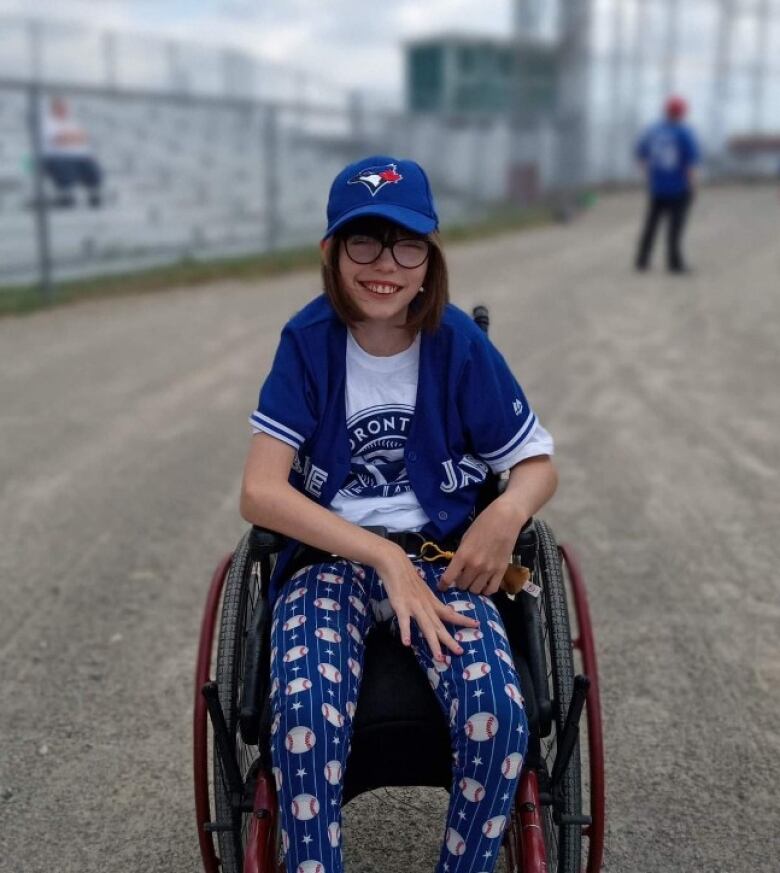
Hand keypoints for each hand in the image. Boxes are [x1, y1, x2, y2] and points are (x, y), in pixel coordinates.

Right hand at [374, 543, 479, 661]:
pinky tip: (407, 643)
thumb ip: (428, 602)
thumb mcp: (422, 590)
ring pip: (426, 626)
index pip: (450, 613)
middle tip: (460, 652)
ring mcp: (414, 606)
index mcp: (431, 602)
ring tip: (439, 657)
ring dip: (433, 642)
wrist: (395, 563)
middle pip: (440, 626)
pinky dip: (406, 631)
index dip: (463, 620)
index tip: (476, 625)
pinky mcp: (401, 605)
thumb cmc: (407, 577)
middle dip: (449, 640)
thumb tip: (436, 610)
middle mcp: (426, 606)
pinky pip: (404, 621)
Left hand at [438, 498, 525, 596]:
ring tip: (473, 581)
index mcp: (463, 555)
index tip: (441, 587)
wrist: (505, 518)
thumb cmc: (483, 523)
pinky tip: (484, 584)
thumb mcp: (466, 537)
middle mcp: (475, 565)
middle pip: (462, 586)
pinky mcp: (501, 571)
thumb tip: (457, 568)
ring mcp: (489, 570)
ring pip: (476, 590)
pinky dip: (486, 590)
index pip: (448, 578)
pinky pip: (491, 589)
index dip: (443, 585)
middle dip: (459, 583)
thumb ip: (461, 554)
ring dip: (472, 587)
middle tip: (461, 578)